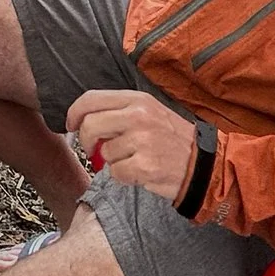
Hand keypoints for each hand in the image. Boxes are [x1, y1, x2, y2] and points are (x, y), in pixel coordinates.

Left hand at [66, 89, 203, 204]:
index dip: (74, 112)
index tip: (71, 125)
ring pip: (103, 153)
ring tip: (135, 158)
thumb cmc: (171, 139)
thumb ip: (118, 112)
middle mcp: (139, 116)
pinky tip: (141, 172)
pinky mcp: (144, 166)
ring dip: (113, 161)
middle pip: (89, 126)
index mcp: (138, 100)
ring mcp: (142, 141)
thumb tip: (82, 121)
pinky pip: (115, 173)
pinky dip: (124, 176)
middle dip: (86, 141)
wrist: (203, 164)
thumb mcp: (149, 112)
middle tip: (94, 149)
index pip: (91, 99)